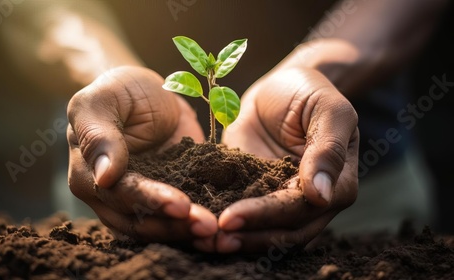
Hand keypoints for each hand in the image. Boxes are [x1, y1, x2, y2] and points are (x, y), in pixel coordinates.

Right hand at [67, 66, 216, 247]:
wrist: (146, 93)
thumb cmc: (118, 91)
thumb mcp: (102, 100)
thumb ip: (98, 135)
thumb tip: (104, 177)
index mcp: (89, 176)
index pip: (121, 195)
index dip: (151, 202)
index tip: (182, 206)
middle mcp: (112, 197)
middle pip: (141, 221)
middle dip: (175, 226)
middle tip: (208, 227)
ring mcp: (141, 201)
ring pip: (160, 228)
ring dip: (188, 233)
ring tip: (217, 233)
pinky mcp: (168, 197)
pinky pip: (180, 220)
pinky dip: (196, 227)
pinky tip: (220, 233)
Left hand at [215, 67, 358, 252]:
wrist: (280, 88)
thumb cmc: (309, 92)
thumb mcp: (328, 110)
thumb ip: (328, 150)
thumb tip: (321, 196)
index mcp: (336, 184)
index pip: (300, 209)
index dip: (266, 216)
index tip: (231, 218)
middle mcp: (312, 201)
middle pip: (284, 232)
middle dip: (248, 237)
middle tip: (212, 238)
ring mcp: (281, 199)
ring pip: (265, 233)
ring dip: (237, 240)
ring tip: (203, 241)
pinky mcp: (255, 192)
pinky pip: (244, 214)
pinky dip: (226, 225)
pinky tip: (201, 229)